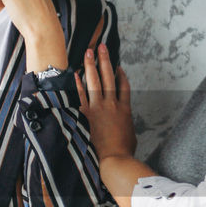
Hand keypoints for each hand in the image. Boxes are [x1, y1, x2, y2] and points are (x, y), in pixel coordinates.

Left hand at [76, 43, 136, 160]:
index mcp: (125, 109)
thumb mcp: (130, 135)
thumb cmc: (124, 151)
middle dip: (105, 60)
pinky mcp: (87, 115)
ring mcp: (99, 108)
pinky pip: (81, 95)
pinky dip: (78, 84)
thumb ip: (125, 125)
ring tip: (89, 52)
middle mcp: (112, 104)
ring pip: (96, 81)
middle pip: (110, 77)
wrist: (115, 159)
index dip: (121, 75)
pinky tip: (75, 73)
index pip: (124, 86)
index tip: (118, 66)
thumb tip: (123, 126)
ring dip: (92, 65)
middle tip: (101, 47)